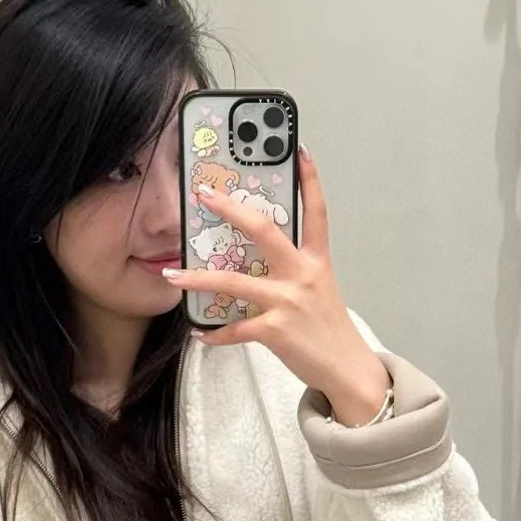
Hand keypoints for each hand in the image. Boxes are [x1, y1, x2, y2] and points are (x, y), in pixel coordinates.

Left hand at [163, 147, 390, 425]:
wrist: (348, 371)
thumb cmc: (329, 332)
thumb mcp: (320, 293)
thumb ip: (294, 273)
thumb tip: (258, 264)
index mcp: (316, 262)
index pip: (316, 212)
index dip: (309, 179)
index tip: (298, 149)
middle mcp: (302, 275)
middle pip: (264, 231)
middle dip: (231, 210)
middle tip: (204, 195)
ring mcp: (288, 302)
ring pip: (233, 282)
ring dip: (198, 277)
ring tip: (172, 274)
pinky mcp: (276, 330)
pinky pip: (235, 329)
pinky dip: (215, 333)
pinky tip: (200, 334)